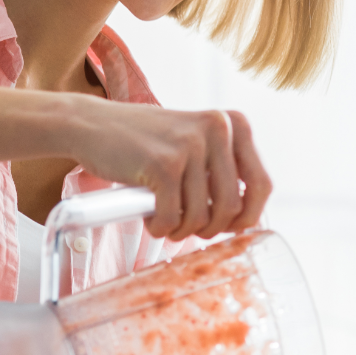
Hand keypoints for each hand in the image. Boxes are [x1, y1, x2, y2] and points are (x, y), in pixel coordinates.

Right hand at [68, 102, 272, 240]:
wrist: (92, 124)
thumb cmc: (144, 143)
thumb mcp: (194, 144)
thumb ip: (222, 170)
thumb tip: (249, 218)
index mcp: (232, 123)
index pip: (262, 184)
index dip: (248, 216)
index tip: (229, 227)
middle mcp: (217, 129)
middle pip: (232, 207)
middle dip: (210, 229)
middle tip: (189, 229)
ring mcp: (189, 145)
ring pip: (202, 216)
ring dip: (182, 231)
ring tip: (164, 221)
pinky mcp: (163, 164)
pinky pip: (174, 218)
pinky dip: (161, 228)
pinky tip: (150, 219)